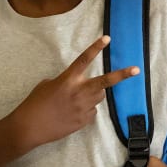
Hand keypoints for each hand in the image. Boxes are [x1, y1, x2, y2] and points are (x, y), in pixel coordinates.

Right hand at [13, 36, 138, 149]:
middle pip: (105, 81)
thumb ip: (65, 81)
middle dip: (122, 75)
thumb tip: (76, 85)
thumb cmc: (35, 103)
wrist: (30, 127)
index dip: (96, 48)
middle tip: (136, 70)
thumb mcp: (47, 85)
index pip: (84, 59)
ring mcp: (83, 107)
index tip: (107, 38)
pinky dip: (86, 110)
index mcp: (68, 79)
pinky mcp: (84, 120)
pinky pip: (92, 111)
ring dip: (94, 95)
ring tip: (77, 100)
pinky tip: (72, 114)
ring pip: (99, 96)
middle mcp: (79, 91)